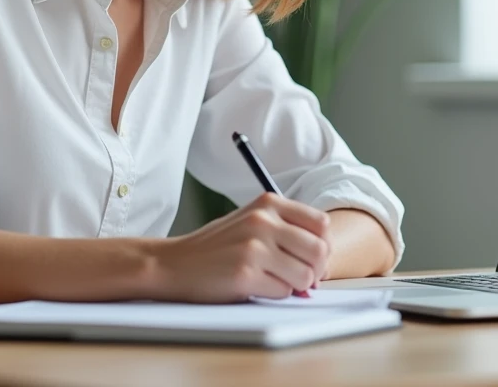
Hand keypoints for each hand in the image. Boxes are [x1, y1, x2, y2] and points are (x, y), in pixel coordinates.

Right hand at [148, 192, 330, 302]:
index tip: (308, 258)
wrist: (173, 263)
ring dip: (295, 285)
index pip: (321, 224)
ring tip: (273, 280)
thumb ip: (286, 230)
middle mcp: (263, 221)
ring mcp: (254, 247)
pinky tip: (255, 286)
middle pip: (319, 251)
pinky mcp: (245, 274)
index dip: (321, 246)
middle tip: (298, 278)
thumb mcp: (251, 222)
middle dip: (314, 271)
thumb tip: (324, 260)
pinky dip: (275, 294)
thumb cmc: (217, 247)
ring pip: (305, 276)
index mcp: (268, 203)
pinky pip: (283, 291)